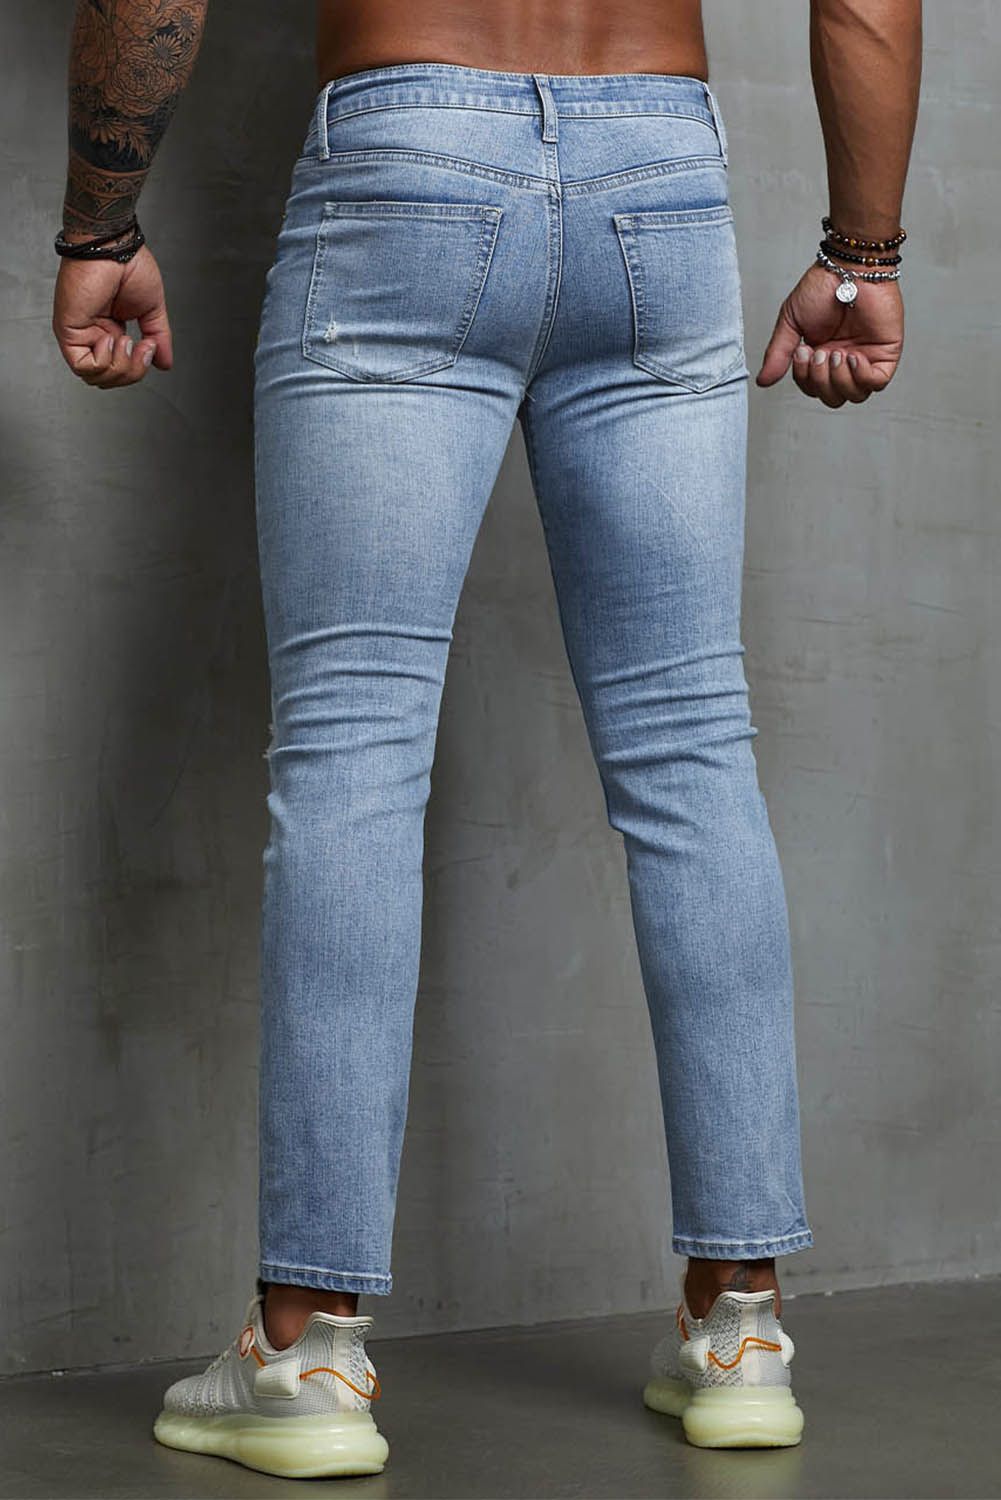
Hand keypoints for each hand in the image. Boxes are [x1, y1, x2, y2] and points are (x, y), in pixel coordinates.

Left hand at [52, 243, 172, 388]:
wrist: (115, 246)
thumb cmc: (129, 265)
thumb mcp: (151, 311)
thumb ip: (158, 338)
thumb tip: (163, 363)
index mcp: (109, 329)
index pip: (120, 370)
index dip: (138, 368)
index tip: (150, 346)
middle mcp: (92, 334)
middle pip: (108, 380)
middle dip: (132, 372)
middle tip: (143, 347)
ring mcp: (79, 334)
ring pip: (95, 377)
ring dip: (120, 366)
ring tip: (127, 340)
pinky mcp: (68, 331)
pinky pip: (83, 366)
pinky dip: (103, 360)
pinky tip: (112, 339)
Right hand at [755, 262, 903, 406]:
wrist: (848, 268)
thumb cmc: (822, 286)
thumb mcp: (791, 323)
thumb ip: (778, 354)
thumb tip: (763, 381)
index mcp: (822, 356)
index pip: (813, 389)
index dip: (806, 379)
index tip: (803, 352)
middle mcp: (844, 361)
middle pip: (833, 398)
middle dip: (821, 381)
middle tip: (818, 353)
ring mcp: (867, 358)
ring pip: (855, 395)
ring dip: (839, 380)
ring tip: (835, 353)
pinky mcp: (886, 353)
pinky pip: (877, 383)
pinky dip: (861, 376)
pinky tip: (852, 356)